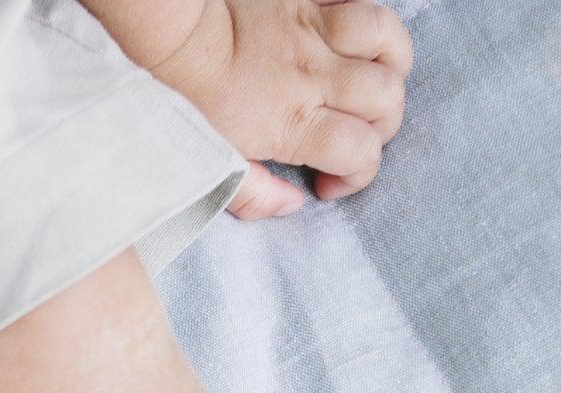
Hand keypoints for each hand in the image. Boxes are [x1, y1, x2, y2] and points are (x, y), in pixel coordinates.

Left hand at [132, 0, 411, 218]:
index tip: (329, 181)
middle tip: (352, 134)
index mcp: (294, 123)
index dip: (358, 174)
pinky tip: (351, 38)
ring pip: (387, 40)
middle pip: (386, 99)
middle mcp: (316, 76)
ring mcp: (315, 32)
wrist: (168, 32)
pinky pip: (357, 0)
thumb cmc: (181, 98)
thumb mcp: (208, 162)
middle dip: (383, 124)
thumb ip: (251, 193)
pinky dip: (364, 19)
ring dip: (392, 62)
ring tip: (371, 80)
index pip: (362, 152)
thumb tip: (291, 205)